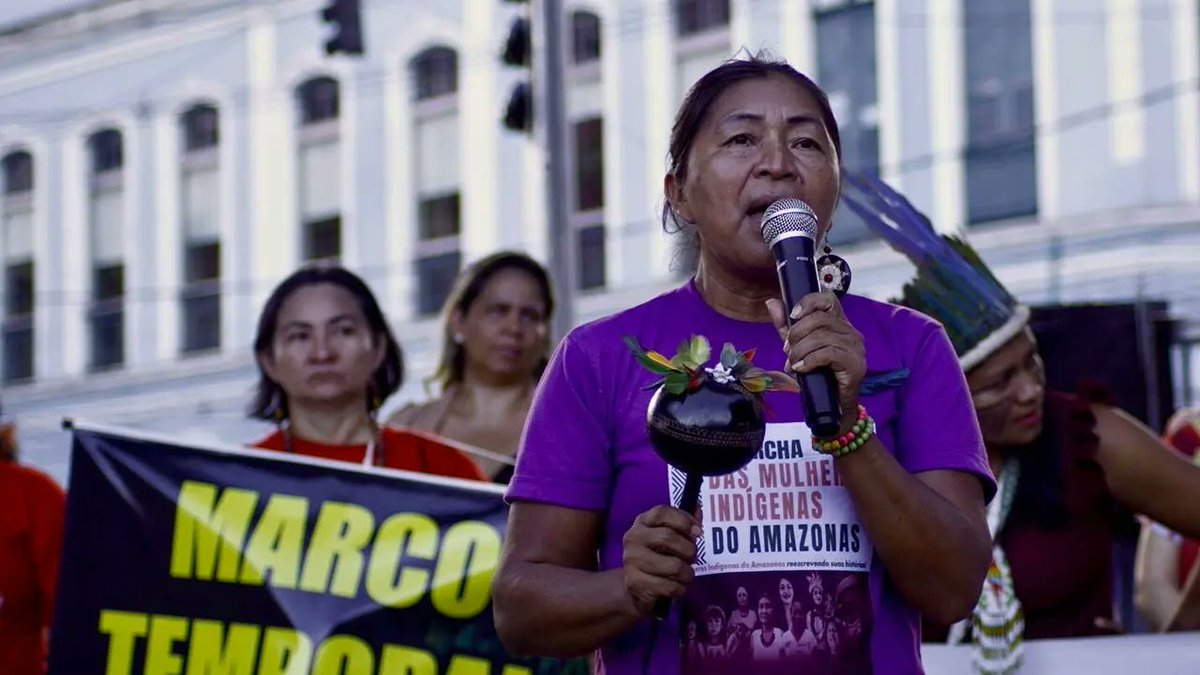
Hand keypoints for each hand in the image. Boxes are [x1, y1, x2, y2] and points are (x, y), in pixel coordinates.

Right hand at [621, 505, 700, 614]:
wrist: (636, 586)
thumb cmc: (657, 556)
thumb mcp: (668, 536)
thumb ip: (683, 523)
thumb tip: (698, 508)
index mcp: (642, 522)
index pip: (661, 512)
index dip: (683, 519)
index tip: (698, 532)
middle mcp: (633, 538)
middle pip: (668, 537)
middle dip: (688, 549)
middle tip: (692, 557)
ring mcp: (632, 561)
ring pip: (673, 566)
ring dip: (687, 573)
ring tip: (686, 574)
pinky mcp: (635, 583)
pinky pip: (670, 586)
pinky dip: (680, 589)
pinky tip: (676, 586)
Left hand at [766, 292, 866, 430]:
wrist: (833, 406)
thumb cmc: (817, 375)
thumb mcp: (797, 346)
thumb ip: (785, 326)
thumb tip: (772, 302)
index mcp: (839, 323)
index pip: (828, 299)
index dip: (809, 302)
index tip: (793, 315)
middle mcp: (851, 331)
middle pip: (819, 319)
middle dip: (796, 334)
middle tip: (787, 351)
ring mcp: (855, 347)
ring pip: (821, 337)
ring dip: (799, 351)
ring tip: (793, 363)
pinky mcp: (856, 364)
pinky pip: (828, 353)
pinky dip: (809, 361)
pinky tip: (801, 369)